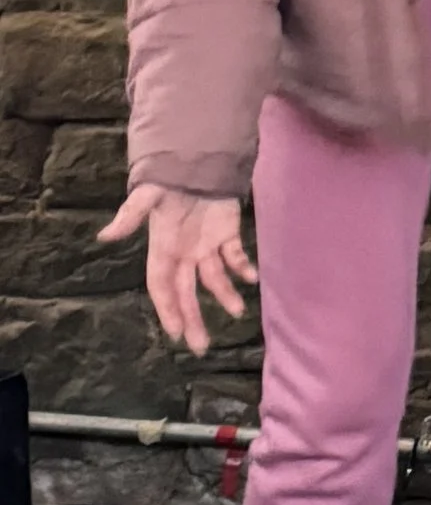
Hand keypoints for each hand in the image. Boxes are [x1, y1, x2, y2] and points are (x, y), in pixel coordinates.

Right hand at [101, 184, 254, 358]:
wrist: (195, 157)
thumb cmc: (168, 178)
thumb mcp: (147, 195)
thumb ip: (130, 216)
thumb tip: (103, 236)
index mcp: (162, 248)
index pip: (162, 286)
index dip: (168, 308)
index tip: (175, 333)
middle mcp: (184, 252)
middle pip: (188, 292)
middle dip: (193, 318)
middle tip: (201, 347)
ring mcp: (206, 245)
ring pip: (214, 278)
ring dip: (225, 295)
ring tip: (238, 311)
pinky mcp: (227, 233)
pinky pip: (236, 255)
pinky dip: (244, 267)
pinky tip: (252, 278)